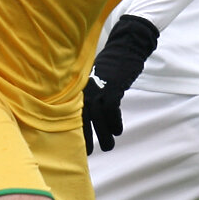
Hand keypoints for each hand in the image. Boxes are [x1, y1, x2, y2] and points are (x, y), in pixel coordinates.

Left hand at [82, 15, 159, 153]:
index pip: (72, 111)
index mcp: (79, 86)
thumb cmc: (111, 64)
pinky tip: (118, 131)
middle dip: (86, 137)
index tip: (76, 145)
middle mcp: (86, 87)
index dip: (74, 130)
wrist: (125, 46)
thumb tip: (87, 112)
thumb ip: (88, 92)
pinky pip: (112, 109)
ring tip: (109, 147)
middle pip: (82, 117)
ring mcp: (99, 86)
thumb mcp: (94, 77)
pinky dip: (115, 122)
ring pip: (98, 117)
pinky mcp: (113, 86)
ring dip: (104, 134)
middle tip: (90, 153)